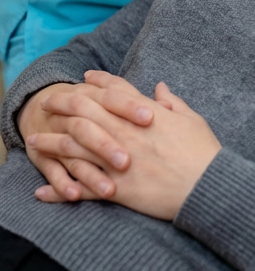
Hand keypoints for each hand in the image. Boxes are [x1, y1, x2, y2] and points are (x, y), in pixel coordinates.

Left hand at [32, 73, 221, 220]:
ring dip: (50, 143)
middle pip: (85, 112)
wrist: (206, 187)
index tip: (83, 78)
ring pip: (74, 148)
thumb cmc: (203, 152)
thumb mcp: (192, 119)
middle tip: (48, 102)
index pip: (115, 90)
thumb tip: (160, 88)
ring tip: (33, 142)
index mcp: (144, 114)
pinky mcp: (116, 188)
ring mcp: (117, 160)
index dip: (98, 81)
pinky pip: (80, 188)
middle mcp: (125, 133)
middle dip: (63, 104)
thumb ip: (172, 103)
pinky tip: (41, 192)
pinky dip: (59, 191)